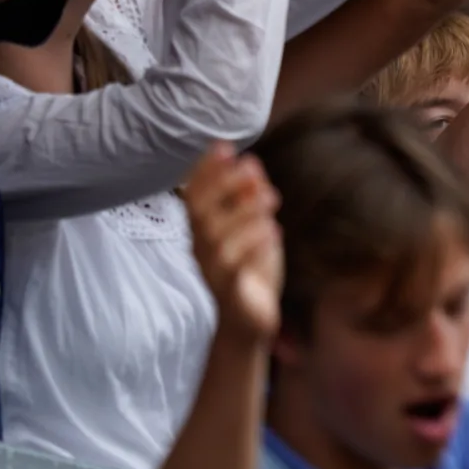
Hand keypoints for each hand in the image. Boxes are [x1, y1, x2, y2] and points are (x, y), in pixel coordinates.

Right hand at [182, 144, 282, 343]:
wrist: (251, 322)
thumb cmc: (251, 271)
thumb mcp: (256, 229)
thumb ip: (251, 198)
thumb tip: (251, 162)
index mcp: (205, 231)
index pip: (195, 195)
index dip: (205, 170)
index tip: (223, 146)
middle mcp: (202, 249)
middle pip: (200, 213)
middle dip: (222, 186)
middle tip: (251, 169)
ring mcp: (212, 271)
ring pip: (217, 238)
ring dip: (243, 214)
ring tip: (270, 199)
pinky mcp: (228, 292)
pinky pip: (233, 267)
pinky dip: (252, 246)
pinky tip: (273, 232)